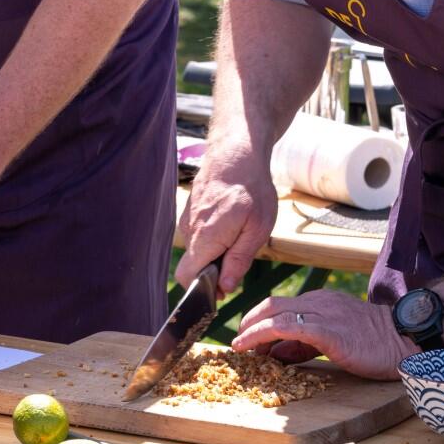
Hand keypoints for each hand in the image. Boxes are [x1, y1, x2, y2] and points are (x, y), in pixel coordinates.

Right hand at [176, 134, 277, 294]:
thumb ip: (239, 260)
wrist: (236, 154)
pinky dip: (211, 237)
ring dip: (214, 252)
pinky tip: (230, 223)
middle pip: (193, 265)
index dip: (202, 290)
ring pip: (197, 249)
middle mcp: (190, 231)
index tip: (223, 289)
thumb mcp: (257, 229)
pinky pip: (198, 234)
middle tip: (238, 259)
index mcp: (205, 239)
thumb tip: (225, 287)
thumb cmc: (251, 190)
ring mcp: (187, 220)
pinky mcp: (190, 211)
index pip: (186, 278)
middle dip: (213, 270)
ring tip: (238, 235)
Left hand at [233, 289, 417, 380]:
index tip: (246, 337)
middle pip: (272, 304)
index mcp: (321, 301)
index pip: (281, 305)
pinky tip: (255, 348)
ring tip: (239, 345)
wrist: (405, 342)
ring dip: (252, 330)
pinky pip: (289, 329)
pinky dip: (265, 336)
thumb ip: (303, 344)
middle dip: (249, 321)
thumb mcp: (334, 340)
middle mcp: (319, 302)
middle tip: (238, 341)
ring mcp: (324, 314)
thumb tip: (273, 353)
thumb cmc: (374, 344)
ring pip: (276, 314)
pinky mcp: (329, 331)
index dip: (258, 319)